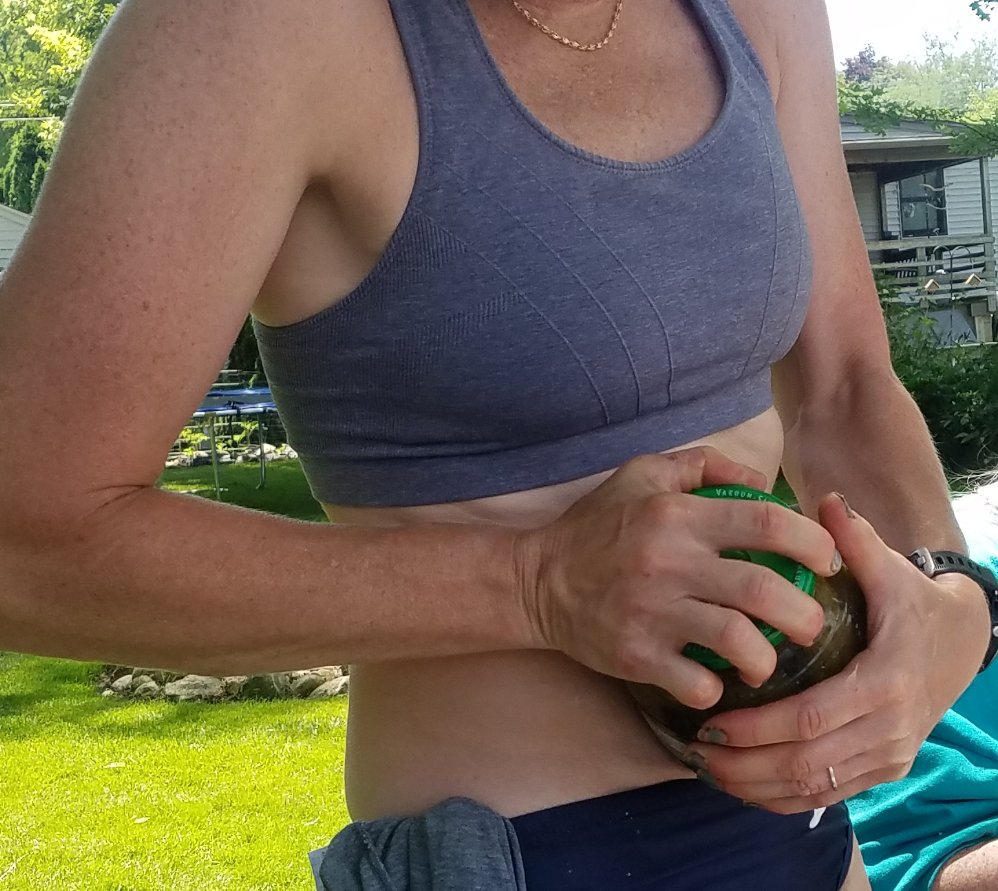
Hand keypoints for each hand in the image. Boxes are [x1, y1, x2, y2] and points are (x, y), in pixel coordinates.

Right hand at [516, 447, 838, 707]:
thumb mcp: (643, 474)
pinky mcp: (635, 654)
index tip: (827, 562)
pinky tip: (716, 683)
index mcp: (677, 514)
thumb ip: (703, 465)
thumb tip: (760, 480)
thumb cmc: (598, 525)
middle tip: (813, 625)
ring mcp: (651, 612)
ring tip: (769, 662)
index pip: (765, 522)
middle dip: (805, 614)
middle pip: (762, 590)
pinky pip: (695, 683)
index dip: (812, 543)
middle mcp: (668, 561)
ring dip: (766, 658)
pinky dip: (716, 688)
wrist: (537, 579)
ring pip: (736, 641)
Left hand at [684, 492, 991, 813]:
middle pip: (807, 763)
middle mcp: (889, 729)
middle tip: (695, 750)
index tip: (712, 722)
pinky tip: (741, 786)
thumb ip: (856, 541)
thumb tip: (827, 500)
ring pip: (815, 788)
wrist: (963, 643)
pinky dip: (781, 797)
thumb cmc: (912, 603)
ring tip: (707, 769)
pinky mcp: (883, 771)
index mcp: (885, 681)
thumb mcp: (890, 571)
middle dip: (746, 764)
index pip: (813, 716)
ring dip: (756, 785)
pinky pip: (828, 796)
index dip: (760, 727)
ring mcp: (889, 757)